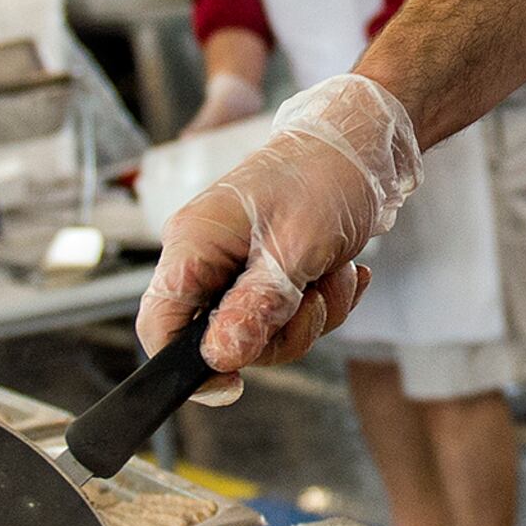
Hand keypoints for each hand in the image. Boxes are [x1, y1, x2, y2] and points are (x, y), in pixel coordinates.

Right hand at [136, 74, 422, 397]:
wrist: (366, 140)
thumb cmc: (329, 176)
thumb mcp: (298, 249)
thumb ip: (256, 307)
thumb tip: (220, 359)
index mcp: (195, 242)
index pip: (159, 325)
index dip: (187, 367)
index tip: (233, 385)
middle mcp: (207, 254)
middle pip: (218, 337)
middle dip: (279, 332)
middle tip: (315, 299)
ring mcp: (236, 261)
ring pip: (261, 329)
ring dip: (311, 314)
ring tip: (337, 274)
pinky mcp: (266, 266)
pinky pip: (286, 312)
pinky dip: (321, 300)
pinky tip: (344, 272)